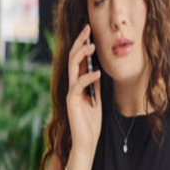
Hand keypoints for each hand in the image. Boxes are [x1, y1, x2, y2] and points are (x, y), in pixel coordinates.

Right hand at [66, 23, 102, 161]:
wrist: (86, 141)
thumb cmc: (91, 122)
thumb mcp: (97, 99)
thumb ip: (94, 84)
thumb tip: (98, 68)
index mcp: (77, 83)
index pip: (78, 59)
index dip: (83, 44)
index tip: (90, 31)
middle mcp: (72, 84)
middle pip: (73, 57)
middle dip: (80, 42)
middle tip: (88, 28)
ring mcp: (70, 92)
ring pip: (72, 67)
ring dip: (82, 54)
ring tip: (93, 45)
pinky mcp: (72, 101)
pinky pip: (78, 85)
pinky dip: (88, 77)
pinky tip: (98, 72)